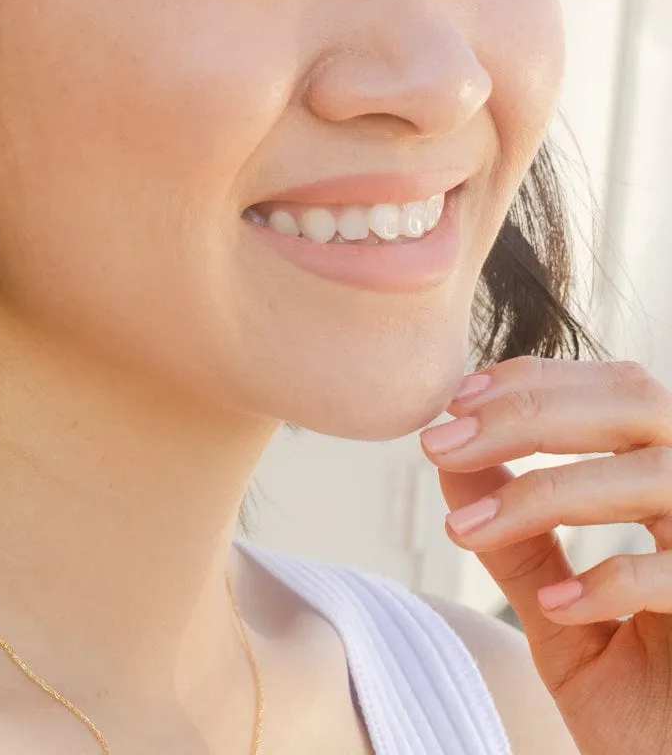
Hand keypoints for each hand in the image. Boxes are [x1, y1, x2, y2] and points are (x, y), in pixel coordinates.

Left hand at [419, 355, 671, 754]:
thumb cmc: (644, 708)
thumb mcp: (562, 618)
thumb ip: (519, 542)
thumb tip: (451, 463)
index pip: (614, 389)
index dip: (533, 381)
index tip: (453, 402)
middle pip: (637, 402)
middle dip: (526, 413)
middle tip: (439, 444)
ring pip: (654, 475)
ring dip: (546, 492)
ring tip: (468, 530)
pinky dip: (612, 583)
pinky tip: (560, 608)